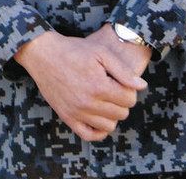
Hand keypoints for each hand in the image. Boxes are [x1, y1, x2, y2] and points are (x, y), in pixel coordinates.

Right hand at [13, 28, 146, 141]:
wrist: (43, 53)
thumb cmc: (73, 50)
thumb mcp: (101, 52)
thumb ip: (123, 71)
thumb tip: (142, 86)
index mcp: (99, 86)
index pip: (130, 100)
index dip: (129, 89)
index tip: (119, 80)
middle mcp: (88, 103)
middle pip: (122, 113)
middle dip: (121, 101)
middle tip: (111, 88)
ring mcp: (77, 112)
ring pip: (109, 125)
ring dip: (111, 114)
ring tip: (104, 99)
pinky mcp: (67, 117)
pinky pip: (89, 135)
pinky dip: (98, 131)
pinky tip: (98, 117)